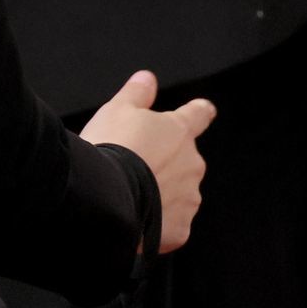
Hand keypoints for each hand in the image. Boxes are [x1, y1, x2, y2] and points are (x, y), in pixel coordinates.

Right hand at [80, 70, 214, 254]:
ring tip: (130, 197)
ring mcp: (189, 198)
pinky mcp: (179, 229)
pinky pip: (170, 226)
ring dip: (162, 195)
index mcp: (180, 131)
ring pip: (179, 194)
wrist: (104, 198)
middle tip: (134, 171)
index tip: (202, 112)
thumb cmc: (110, 150)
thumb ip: (136, 94)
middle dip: (165, 165)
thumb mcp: (117, 111)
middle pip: (185, 161)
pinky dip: (156, 225)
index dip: (198, 112)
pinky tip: (134, 221)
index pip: (199, 115)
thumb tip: (147, 78)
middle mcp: (193, 164)